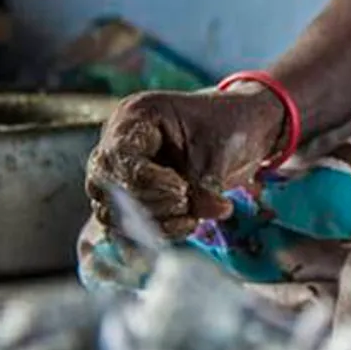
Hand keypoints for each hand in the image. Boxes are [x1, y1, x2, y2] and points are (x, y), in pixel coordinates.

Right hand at [85, 86, 285, 237]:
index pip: (118, 157)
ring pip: (113, 211)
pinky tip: (187, 225)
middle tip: (187, 203)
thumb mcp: (218, 153)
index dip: (147, 181)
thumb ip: (203, 189)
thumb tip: (193, 220)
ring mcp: (122, 171)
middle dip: (150, 203)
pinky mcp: (133, 197)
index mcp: (135, 117)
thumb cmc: (229, 125)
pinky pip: (128, 226)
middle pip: (108, 186)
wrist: (242, 129)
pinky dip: (156, 232)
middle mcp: (119, 144)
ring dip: (154, 222)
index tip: (181, 189)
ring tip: (192, 216)